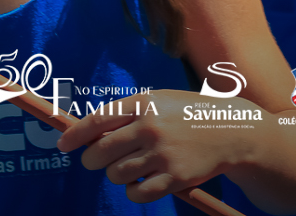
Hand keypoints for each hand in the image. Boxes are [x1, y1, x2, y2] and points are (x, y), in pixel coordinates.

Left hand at [58, 89, 246, 203]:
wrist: (232, 131)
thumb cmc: (187, 114)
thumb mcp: (159, 101)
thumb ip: (127, 114)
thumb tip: (89, 135)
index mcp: (144, 104)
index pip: (97, 121)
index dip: (75, 135)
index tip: (63, 145)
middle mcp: (150, 128)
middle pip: (100, 153)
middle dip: (93, 160)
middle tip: (99, 160)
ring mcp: (162, 154)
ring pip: (116, 175)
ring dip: (117, 175)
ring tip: (132, 167)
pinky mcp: (175, 178)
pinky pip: (137, 194)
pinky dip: (134, 192)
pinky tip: (143, 182)